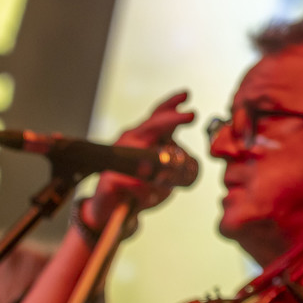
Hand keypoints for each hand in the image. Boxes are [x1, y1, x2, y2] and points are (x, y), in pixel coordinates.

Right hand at [81, 91, 195, 231]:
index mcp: (145, 138)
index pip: (158, 116)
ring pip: (144, 156)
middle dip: (172, 120)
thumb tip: (188, 160)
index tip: (187, 94)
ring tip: (159, 185)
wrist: (112, 209)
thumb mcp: (167, 174)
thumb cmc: (142, 188)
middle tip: (192, 115)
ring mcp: (118, 157)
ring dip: (159, 172)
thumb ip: (179, 163)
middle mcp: (131, 142)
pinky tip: (144, 195)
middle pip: (152, 126)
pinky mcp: (110, 177)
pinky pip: (135, 183)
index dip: (172, 104)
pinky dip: (144, 190)